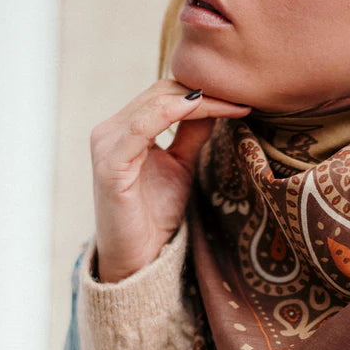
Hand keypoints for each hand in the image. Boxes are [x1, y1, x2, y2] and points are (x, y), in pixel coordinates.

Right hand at [91, 79, 250, 282]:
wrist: (137, 257)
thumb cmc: (154, 216)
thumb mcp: (180, 167)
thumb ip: (191, 134)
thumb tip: (214, 105)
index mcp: (125, 129)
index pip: (166, 95)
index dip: (203, 92)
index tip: (241, 97)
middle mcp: (110, 130)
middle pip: (161, 93)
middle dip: (205, 91)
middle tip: (241, 95)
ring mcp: (107, 144)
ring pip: (156, 103)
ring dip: (198, 100)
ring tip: (232, 103)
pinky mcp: (110, 164)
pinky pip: (142, 126)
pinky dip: (172, 112)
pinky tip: (199, 109)